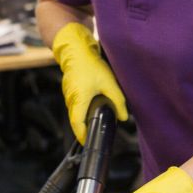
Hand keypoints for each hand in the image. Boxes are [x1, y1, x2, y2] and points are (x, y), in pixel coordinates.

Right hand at [50, 22, 127, 143]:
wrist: (75, 49)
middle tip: (96, 135)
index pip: (77, 125)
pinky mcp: (70, 89)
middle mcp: (71, 99)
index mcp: (79, 100)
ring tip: (96, 123)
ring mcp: (68, 94)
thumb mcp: (108, 83)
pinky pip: (75, 104)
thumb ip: (117, 101)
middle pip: (76, 121)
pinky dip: (82, 110)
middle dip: (85, 129)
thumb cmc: (89, 64)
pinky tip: (93, 108)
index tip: (89, 143)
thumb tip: (123, 117)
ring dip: (84, 119)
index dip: (83, 136)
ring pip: (76, 112)